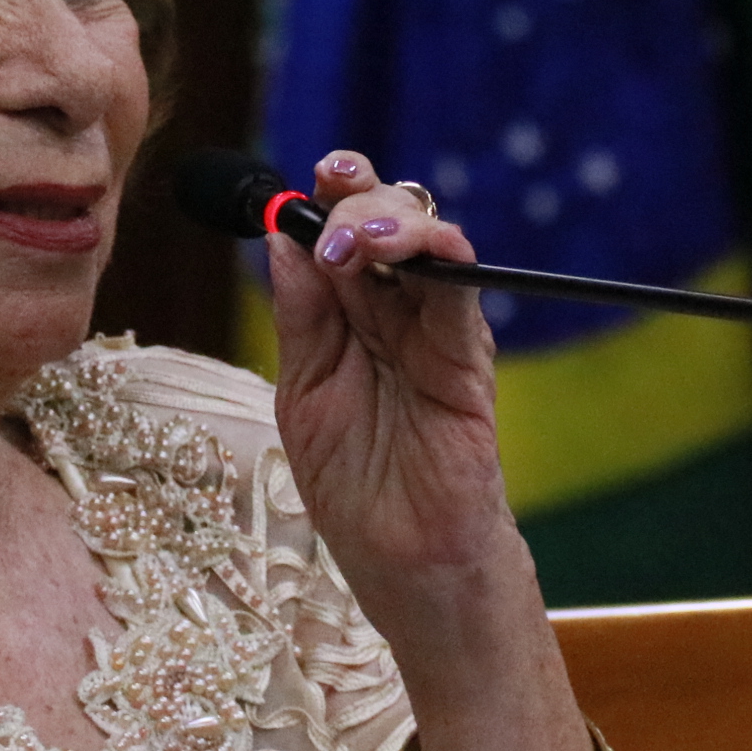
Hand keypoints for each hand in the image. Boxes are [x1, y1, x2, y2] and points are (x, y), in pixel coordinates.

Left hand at [265, 151, 598, 750]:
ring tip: (356, 240)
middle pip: (384, 222)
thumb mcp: (306, 394)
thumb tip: (283, 237)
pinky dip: (441, 258)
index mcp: (350, 320)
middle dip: (356, 193)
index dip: (325, 198)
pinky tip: (409, 251)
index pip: (340, 235)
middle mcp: (396, 315)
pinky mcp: (468, 362)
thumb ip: (303, 318)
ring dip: (390, 221)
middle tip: (329, 202)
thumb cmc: (357, 491)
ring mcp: (435, 335)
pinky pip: (462, 293)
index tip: (301, 180)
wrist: (409, 570)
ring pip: (427, 243)